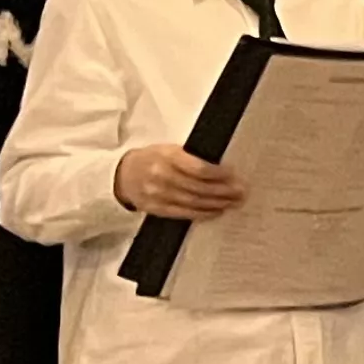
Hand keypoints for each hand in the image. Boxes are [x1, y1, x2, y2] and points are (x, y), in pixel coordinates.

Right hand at [114, 143, 245, 221]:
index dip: (219, 174)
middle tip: (241, 192)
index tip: (234, 175)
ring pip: (193, 202)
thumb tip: (221, 168)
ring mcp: (158, 195)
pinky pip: (183, 213)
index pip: (199, 168)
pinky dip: (203, 213)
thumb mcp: (169, 149)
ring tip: (234, 203)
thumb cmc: (152, 159)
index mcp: (167, 157)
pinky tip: (216, 212)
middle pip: (199, 187)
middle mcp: (162, 176)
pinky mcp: (156, 209)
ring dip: (217, 204)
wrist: (122, 175)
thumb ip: (191, 157)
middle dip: (224, 191)